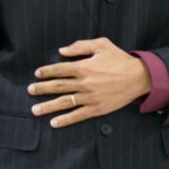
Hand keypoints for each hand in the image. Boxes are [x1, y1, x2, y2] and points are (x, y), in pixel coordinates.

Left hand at [29, 38, 151, 125]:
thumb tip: (62, 50)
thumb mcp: (102, 45)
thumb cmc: (120, 59)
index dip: (46, 71)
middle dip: (41, 89)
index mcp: (83, 67)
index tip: (37, 74)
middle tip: (30, 91)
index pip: (59, 69)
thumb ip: (80, 46)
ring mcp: (89, 97)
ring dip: (47, 106)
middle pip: (57, 86)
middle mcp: (84, 83)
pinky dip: (65, 120)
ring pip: (64, 102)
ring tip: (34, 110)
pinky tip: (54, 123)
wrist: (139, 78)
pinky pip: (77, 115)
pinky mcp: (96, 108)